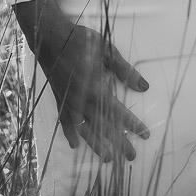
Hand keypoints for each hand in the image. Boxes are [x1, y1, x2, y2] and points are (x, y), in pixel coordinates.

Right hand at [14, 0, 150, 162]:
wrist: (50, 36)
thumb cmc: (80, 40)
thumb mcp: (107, 50)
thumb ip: (125, 70)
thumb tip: (144, 86)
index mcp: (95, 88)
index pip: (118, 112)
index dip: (133, 124)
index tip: (145, 135)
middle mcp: (82, 100)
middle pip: (103, 127)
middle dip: (119, 142)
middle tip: (132, 156)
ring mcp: (69, 102)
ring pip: (85, 130)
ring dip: (97, 146)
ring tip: (109, 159)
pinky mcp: (59, 100)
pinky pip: (65, 122)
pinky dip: (70, 134)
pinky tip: (75, 146)